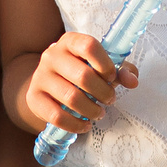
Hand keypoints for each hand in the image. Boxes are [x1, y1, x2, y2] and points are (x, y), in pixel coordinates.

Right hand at [17, 32, 135, 134]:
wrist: (47, 86)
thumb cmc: (79, 72)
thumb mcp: (100, 66)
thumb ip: (120, 70)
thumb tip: (133, 81)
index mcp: (70, 41)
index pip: (89, 46)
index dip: (105, 64)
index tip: (111, 78)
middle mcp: (52, 55)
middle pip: (82, 75)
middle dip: (103, 92)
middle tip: (110, 100)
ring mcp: (40, 76)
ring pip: (71, 98)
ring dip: (91, 109)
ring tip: (99, 113)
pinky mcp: (34, 98)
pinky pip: (56, 116)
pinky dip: (75, 124)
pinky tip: (84, 125)